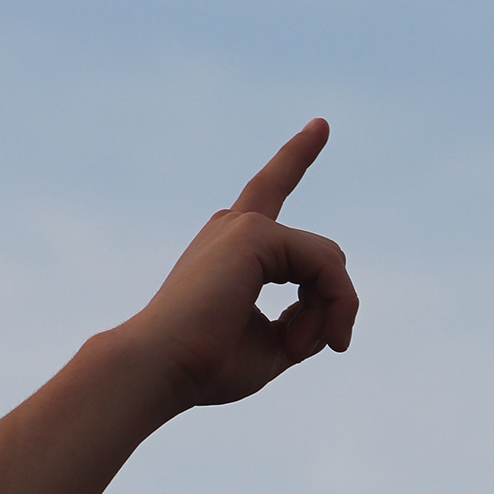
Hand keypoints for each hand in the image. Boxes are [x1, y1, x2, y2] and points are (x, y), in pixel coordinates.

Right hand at [121, 120, 359, 409]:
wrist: (158, 368)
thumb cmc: (205, 366)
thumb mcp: (271, 346)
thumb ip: (305, 323)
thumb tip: (335, 309)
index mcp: (231, 246)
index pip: (272, 191)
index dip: (296, 157)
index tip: (320, 125)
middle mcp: (235, 227)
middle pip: (319, 256)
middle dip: (330, 307)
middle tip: (318, 347)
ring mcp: (244, 225)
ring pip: (329, 261)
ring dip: (330, 310)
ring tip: (298, 349)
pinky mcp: (254, 233)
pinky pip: (325, 264)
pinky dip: (330, 303)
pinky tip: (299, 341)